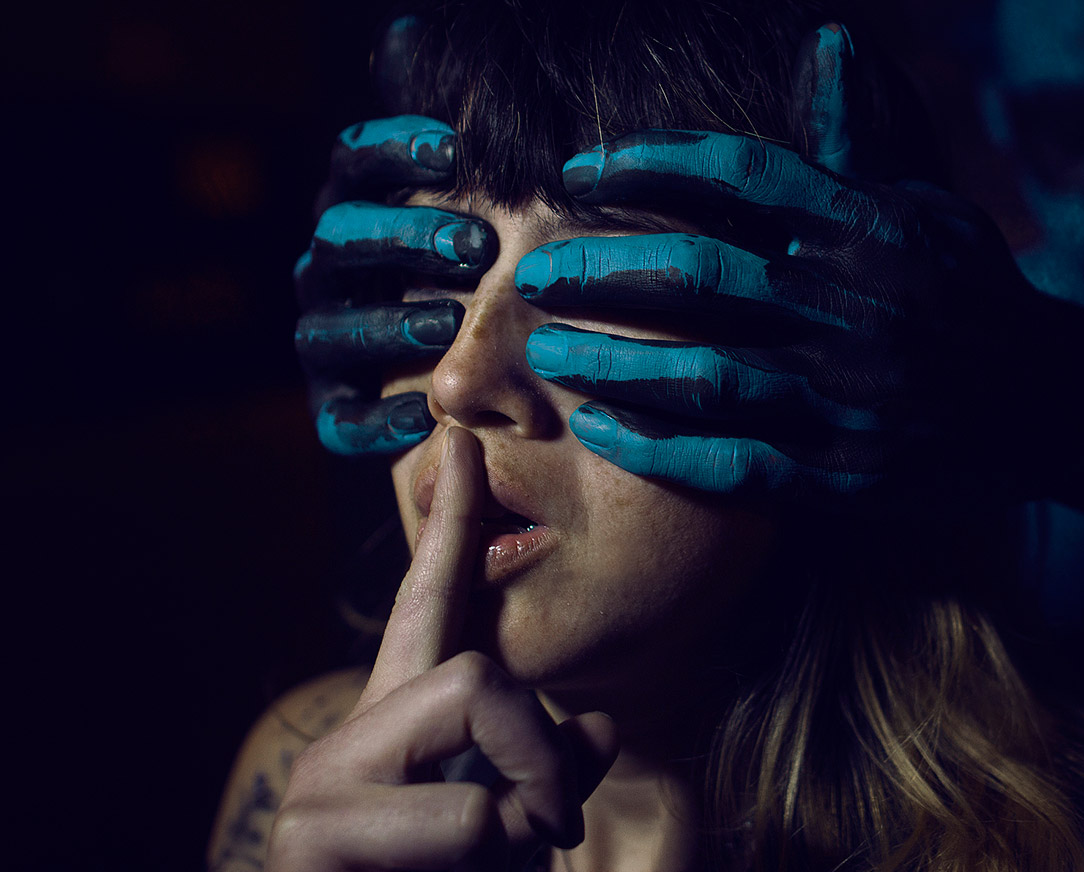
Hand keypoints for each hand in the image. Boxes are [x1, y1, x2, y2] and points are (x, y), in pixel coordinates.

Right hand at [266, 428, 618, 870]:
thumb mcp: (509, 831)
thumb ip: (546, 771)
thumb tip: (594, 729)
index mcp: (403, 725)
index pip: (433, 601)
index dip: (450, 518)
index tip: (457, 433)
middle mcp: (354, 739)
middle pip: (486, 677)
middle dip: (541, 756)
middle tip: (538, 828)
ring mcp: (324, 792)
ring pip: (479, 742)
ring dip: (519, 825)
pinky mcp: (311, 844)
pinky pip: (464, 825)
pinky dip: (492, 865)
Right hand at [294, 115, 498, 454]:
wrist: (475, 377)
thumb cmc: (497, 272)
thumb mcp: (496, 212)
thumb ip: (485, 164)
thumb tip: (448, 66)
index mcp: (359, 211)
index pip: (354, 164)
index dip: (393, 150)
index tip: (454, 149)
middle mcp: (329, 271)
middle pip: (340, 239)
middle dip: (403, 237)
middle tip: (476, 246)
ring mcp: (326, 340)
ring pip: (329, 329)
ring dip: (388, 324)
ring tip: (450, 326)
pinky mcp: (335, 408)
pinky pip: (338, 420)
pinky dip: (373, 419)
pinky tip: (423, 414)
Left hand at [514, 24, 1033, 498]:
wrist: (1055, 402)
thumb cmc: (972, 293)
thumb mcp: (926, 205)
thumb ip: (856, 142)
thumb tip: (824, 44)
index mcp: (867, 229)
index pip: (739, 177)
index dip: (648, 166)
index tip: (582, 172)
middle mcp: (854, 307)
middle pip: (702, 278)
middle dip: (601, 268)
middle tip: (534, 268)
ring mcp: (851, 396)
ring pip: (706, 376)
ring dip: (613, 363)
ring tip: (548, 350)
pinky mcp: (848, 474)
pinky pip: (737, 466)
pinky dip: (662, 450)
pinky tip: (603, 431)